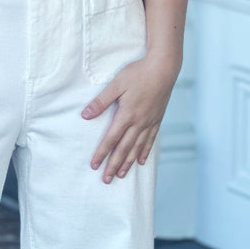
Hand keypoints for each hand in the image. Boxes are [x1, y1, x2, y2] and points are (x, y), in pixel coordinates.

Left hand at [82, 54, 178, 182]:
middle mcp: (139, 122)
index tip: (94, 166)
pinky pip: (150, 140)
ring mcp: (149, 122)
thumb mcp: (116, 84)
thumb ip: (101, 102)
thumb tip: (85, 115)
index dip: (101, 153)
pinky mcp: (157, 119)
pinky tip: (141, 161)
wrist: (164, 68)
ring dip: (128, 163)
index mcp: (127, 115)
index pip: (111, 139)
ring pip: (137, 148)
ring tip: (121, 175)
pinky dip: (144, 152)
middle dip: (114, 165)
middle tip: (106, 180)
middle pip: (124, 149)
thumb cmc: (138, 73)